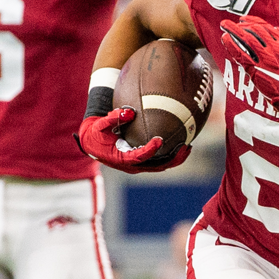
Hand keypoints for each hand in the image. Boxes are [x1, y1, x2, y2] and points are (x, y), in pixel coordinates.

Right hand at [75, 108, 190, 173]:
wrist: (91, 142)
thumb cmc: (95, 132)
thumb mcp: (100, 124)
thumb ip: (113, 118)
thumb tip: (129, 112)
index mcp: (121, 158)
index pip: (138, 156)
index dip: (150, 150)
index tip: (160, 139)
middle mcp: (131, 165)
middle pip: (156, 166)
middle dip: (173, 158)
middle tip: (185, 147)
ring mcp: (137, 165)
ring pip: (160, 166)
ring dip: (175, 159)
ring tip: (188, 147)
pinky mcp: (141, 162)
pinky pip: (158, 161)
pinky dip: (170, 155)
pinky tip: (181, 144)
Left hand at [221, 15, 278, 122]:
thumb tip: (275, 30)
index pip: (264, 26)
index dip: (252, 21)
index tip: (243, 19)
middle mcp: (273, 47)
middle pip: (253, 30)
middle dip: (240, 24)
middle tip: (229, 22)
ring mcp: (263, 57)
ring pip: (245, 38)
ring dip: (233, 30)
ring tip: (224, 25)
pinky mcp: (255, 67)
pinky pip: (240, 52)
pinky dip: (231, 44)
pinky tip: (225, 39)